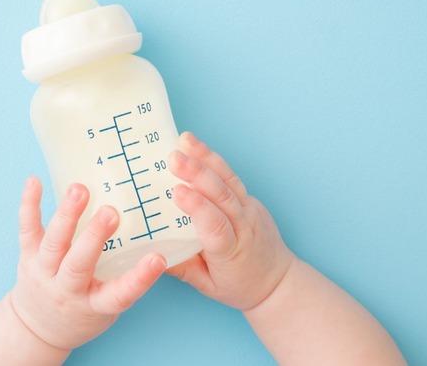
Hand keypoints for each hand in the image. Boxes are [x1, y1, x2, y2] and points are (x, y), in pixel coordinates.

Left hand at [10, 177, 166, 350]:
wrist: (37, 329)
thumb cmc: (83, 312)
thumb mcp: (107, 306)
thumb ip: (125, 275)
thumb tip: (158, 236)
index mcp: (94, 305)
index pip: (120, 295)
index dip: (140, 278)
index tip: (158, 258)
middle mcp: (67, 290)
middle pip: (79, 264)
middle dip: (94, 237)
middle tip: (110, 213)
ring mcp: (44, 272)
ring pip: (54, 243)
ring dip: (67, 214)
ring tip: (79, 190)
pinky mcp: (27, 257)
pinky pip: (27, 230)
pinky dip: (29, 205)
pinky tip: (34, 181)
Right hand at [167, 132, 295, 310]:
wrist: (277, 281)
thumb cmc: (239, 286)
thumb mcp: (206, 286)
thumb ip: (181, 268)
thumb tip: (149, 255)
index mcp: (231, 251)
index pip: (215, 224)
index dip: (197, 206)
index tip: (177, 191)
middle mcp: (244, 226)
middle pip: (222, 195)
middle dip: (198, 173)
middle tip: (173, 158)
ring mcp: (250, 209)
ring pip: (228, 180)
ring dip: (206, 158)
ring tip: (185, 141)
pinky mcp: (251, 199)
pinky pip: (231, 177)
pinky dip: (213, 160)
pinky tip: (195, 146)